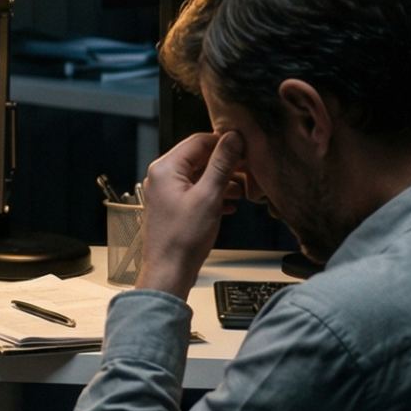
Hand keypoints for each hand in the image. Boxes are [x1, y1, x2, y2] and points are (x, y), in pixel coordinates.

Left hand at [135, 130, 245, 297]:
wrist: (169, 272)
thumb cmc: (182, 239)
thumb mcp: (209, 197)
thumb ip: (222, 165)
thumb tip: (233, 138)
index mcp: (166, 168)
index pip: (199, 141)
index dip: (225, 144)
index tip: (245, 149)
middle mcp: (163, 177)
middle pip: (200, 158)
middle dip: (226, 166)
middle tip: (248, 172)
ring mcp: (167, 192)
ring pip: (200, 176)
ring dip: (222, 182)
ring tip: (241, 192)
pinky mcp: (173, 207)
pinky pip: (196, 192)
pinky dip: (214, 195)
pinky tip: (229, 205)